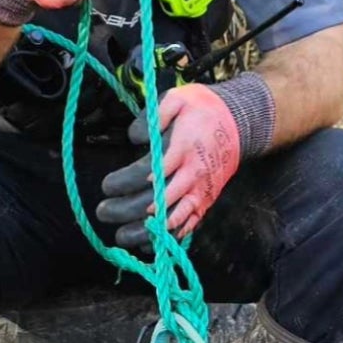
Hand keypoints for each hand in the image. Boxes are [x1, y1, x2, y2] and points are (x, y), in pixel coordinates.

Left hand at [97, 84, 241, 249]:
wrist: (239, 124)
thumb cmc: (202, 110)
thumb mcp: (178, 98)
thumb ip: (153, 115)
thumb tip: (135, 137)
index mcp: (183, 149)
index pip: (150, 172)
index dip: (126, 182)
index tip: (107, 186)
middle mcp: (192, 175)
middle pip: (158, 201)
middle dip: (127, 210)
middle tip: (103, 212)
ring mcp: (200, 192)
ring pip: (173, 220)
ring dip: (146, 232)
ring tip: (121, 237)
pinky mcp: (205, 202)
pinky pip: (187, 227)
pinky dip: (168, 238)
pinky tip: (147, 244)